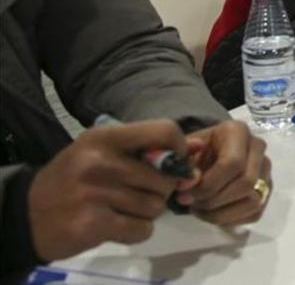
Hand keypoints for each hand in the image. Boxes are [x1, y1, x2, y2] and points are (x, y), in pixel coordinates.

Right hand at [27, 120, 188, 260]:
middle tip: (139, 193)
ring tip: (123, 208)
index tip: (174, 164)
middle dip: (161, 190)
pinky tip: (117, 224)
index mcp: (104, 136)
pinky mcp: (93, 224)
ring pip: (156, 206)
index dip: (180, 150)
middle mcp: (100, 161)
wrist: (28, 214)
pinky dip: (137, 231)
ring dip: (147, 212)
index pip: (165, 131)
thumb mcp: (103, 151)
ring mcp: (95, 193)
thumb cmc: (72, 178)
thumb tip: (199, 147)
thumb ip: (149, 148)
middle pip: (165, 177)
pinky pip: (142, 229)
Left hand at [175, 121, 270, 225]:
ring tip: (199, 209)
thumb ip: (183, 165)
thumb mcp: (182, 151)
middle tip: (191, 204)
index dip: (208, 185)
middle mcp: (257, 148)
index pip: (233, 163)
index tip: (185, 195)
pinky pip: (255, 213)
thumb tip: (190, 182)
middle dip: (214, 201)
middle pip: (246, 184)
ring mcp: (265, 170)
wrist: (204, 153)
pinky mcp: (266, 189)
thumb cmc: (193, 150)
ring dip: (221, 214)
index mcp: (237, 132)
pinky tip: (212, 213)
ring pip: (253, 201)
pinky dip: (231, 220)